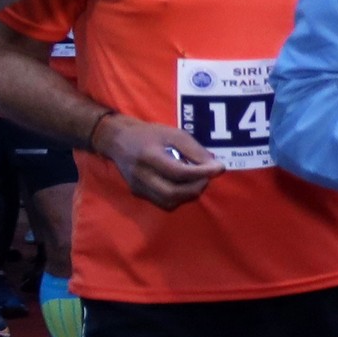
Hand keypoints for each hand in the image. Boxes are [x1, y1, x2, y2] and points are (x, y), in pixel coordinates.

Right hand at [90, 112, 216, 209]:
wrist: (118, 140)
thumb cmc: (149, 134)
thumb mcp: (174, 134)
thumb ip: (195, 150)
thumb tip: (216, 167)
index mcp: (149, 156)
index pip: (178, 172)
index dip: (202, 173)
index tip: (219, 168)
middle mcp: (141, 175)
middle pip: (173, 193)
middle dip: (196, 187)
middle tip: (207, 176)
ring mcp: (138, 186)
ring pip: (169, 201)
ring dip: (189, 194)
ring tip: (197, 180)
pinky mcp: (138, 193)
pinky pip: (163, 202)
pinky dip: (179, 197)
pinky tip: (184, 184)